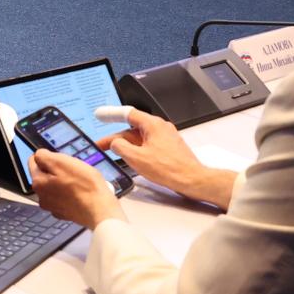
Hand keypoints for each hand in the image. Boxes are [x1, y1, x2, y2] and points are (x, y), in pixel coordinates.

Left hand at [30, 149, 122, 230]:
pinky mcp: (65, 213)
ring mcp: (53, 206)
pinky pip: (64, 197)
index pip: (34, 161)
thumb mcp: (62, 162)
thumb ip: (44, 156)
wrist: (100, 209)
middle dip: (57, 169)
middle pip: (45, 174)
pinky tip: (81, 192)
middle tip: (73, 171)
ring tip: (79, 182)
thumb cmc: (84, 186)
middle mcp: (41, 197)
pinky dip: (70, 193)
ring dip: (64, 181)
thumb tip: (38, 155)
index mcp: (38, 183)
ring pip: (55, 185)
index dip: (48, 156)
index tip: (61, 159)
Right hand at [98, 109, 229, 207]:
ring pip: (140, 138)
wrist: (191, 179)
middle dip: (117, 138)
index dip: (112, 114)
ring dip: (127, 146)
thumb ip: (121, 147)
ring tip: (115, 155)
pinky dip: (138, 151)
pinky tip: (133, 161)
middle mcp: (160, 127)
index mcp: (152, 124)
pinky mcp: (168, 148)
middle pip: (132, 129)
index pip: (128, 114)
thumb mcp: (137, 158)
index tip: (101, 114)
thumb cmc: (170, 169)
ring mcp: (165, 137)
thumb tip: (115, 143)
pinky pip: (149, 145)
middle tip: (103, 145)